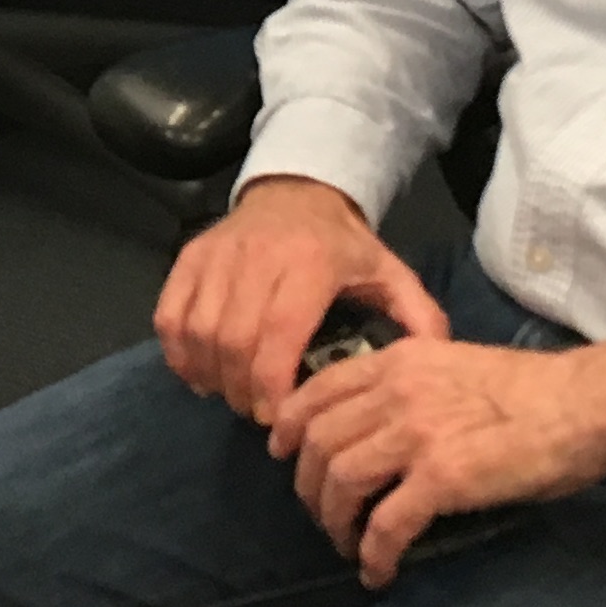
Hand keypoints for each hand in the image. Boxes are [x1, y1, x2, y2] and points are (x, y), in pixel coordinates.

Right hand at [154, 177, 448, 423]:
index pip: (279, 332)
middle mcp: (259, 255)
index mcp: (312, 264)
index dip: (271, 383)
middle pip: (235, 339)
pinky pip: (170, 314)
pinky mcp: (190, 256)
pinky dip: (178, 352)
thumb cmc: (343, 246)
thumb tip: (436, 365)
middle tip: (257, 412)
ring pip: (198, 329)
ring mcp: (219, 254)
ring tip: (232, 395)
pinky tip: (200, 373)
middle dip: (241, 389)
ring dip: (210, 375)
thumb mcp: (390, 273)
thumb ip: (418, 317)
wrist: (297, 190)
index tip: (277, 416)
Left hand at [269, 334, 605, 588]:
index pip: (316, 390)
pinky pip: (386, 524)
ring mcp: (416, 435)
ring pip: (341, 482)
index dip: (290, 427)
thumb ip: (411, 386)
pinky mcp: (443, 478)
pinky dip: (373, 553)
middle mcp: (396, 392)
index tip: (285, 454)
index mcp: (397, 361)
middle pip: (318, 442)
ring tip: (349, 545)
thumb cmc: (531, 390)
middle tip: (323, 514)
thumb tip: (379, 425)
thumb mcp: (453, 365)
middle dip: (309, 487)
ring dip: (335, 523)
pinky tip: (379, 569)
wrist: (583, 404)